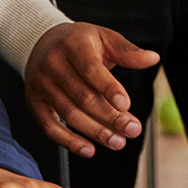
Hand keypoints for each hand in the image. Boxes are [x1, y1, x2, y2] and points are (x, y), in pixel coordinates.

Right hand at [24, 22, 158, 157]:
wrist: (41, 42)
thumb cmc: (80, 43)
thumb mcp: (104, 38)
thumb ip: (128, 51)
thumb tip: (153, 58)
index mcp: (73, 44)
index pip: (91, 70)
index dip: (109, 89)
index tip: (127, 105)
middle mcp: (53, 64)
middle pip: (82, 96)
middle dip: (110, 117)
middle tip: (132, 130)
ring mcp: (41, 84)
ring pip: (69, 114)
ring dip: (95, 132)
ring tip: (118, 142)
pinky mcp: (34, 102)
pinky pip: (50, 127)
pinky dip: (70, 142)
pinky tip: (90, 149)